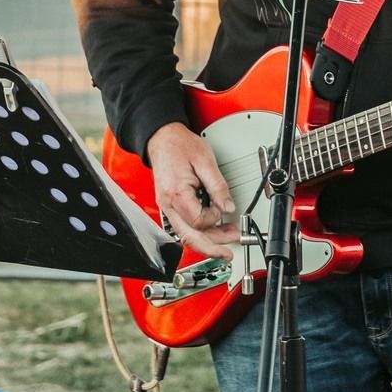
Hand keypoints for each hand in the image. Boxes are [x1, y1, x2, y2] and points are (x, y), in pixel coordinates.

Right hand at [147, 122, 239, 258]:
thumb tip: (228, 207)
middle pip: (189, 237)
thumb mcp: (205, 161)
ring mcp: (167, 207)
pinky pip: (184, 226)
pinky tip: (214, 229)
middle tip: (228, 252)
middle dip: (211, 247)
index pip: (197, 221)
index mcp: (176, 193)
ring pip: (187, 235)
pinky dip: (200, 231)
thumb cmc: (180, 146)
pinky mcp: (171, 206)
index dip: (214, 219)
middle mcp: (168, 204)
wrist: (163, 138)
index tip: (223, 209)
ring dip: (207, 240)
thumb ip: (218, 186)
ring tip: (227, 239)